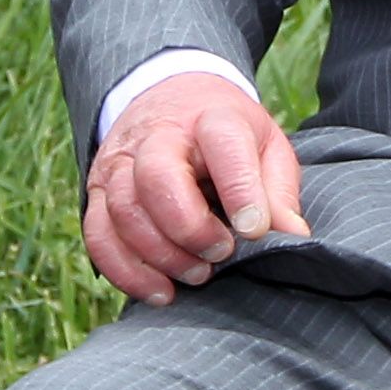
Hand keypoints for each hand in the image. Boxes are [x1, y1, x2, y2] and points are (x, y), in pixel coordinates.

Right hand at [83, 70, 307, 304]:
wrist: (173, 98)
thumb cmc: (228, 134)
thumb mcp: (266, 145)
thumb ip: (278, 190)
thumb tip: (294, 237)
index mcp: (212, 118)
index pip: (223, 145)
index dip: (240, 190)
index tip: (254, 231)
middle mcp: (158, 136)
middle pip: (156, 178)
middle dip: (188, 227)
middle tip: (220, 256)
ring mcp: (120, 163)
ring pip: (123, 211)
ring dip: (159, 255)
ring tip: (197, 276)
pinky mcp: (97, 190)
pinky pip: (98, 235)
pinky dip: (126, 271)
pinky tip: (160, 291)